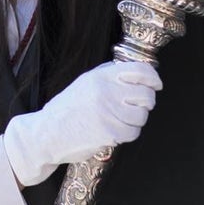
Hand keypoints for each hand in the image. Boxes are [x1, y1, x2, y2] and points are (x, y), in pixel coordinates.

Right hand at [3, 60, 161, 186]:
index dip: (153, 78)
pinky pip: (133, 132)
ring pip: (142, 115)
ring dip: (135, 120)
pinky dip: (127, 134)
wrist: (47, 133)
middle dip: (145, 102)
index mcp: (100, 76)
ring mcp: (108, 112)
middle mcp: (106, 91)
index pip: (140, 71)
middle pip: (146, 95)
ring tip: (119, 120)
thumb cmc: (66, 109)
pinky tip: (114, 131)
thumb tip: (136, 72)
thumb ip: (107, 75)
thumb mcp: (83, 83)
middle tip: (135, 106)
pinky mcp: (110, 132)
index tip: (155, 84)